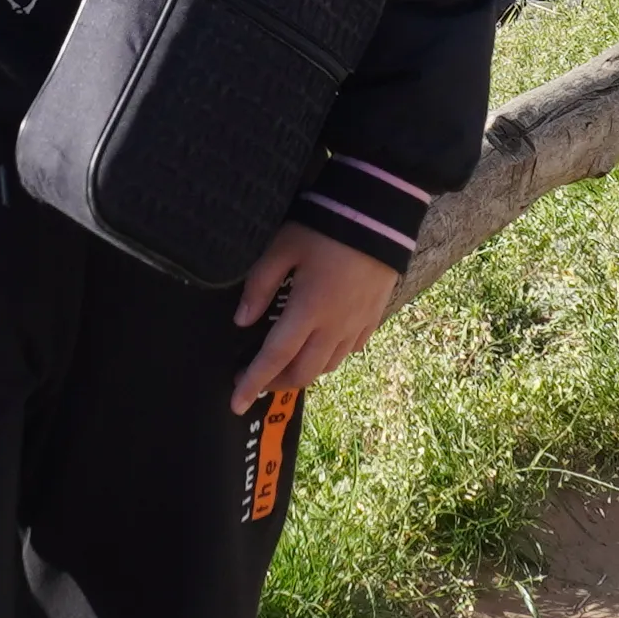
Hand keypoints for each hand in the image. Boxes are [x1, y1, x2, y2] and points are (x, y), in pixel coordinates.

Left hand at [232, 223, 400, 413]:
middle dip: (277, 383)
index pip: (274, 357)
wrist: (381, 215)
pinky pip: (350, 350)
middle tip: (256, 379)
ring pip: (327, 366)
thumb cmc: (327, 226)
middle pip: (303, 372)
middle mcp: (334, 325)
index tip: (236, 402)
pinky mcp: (373, 317)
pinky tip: (321, 346)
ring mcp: (357, 324)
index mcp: (308, 309)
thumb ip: (260, 285)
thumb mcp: (283, 247)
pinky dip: (329, 357)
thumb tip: (242, 320)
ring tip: (285, 364)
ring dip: (303, 372)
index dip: (253, 382)